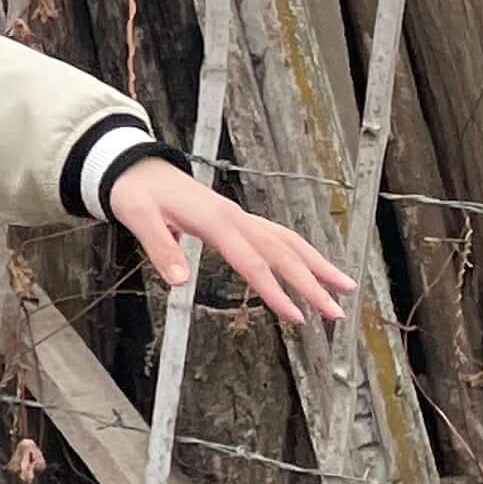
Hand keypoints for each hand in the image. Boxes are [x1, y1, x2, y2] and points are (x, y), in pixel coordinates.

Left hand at [107, 156, 354, 326]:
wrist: (137, 167)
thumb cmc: (137, 193)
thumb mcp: (138, 218)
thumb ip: (161, 248)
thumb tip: (179, 281)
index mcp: (216, 222)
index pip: (252, 263)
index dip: (275, 292)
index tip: (297, 316)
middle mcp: (236, 219)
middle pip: (283, 254)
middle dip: (312, 284)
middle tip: (337, 313)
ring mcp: (241, 218)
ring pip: (289, 242)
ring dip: (318, 266)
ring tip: (345, 289)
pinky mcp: (239, 219)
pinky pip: (278, 236)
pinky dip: (301, 253)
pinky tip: (315, 267)